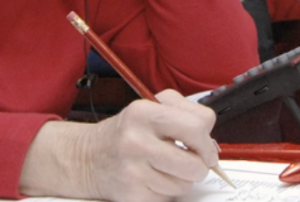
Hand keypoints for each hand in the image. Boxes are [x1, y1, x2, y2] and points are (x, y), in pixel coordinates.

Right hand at [21, 91, 219, 200]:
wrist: (88, 157)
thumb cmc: (128, 132)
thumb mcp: (152, 107)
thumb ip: (187, 115)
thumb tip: (211, 145)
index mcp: (144, 112)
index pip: (198, 126)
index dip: (207, 141)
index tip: (204, 146)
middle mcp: (136, 141)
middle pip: (195, 164)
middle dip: (199, 166)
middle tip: (190, 162)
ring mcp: (132, 170)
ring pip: (184, 185)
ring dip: (181, 180)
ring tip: (164, 168)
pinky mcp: (131, 194)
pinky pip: (167, 198)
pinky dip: (165, 192)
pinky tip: (152, 179)